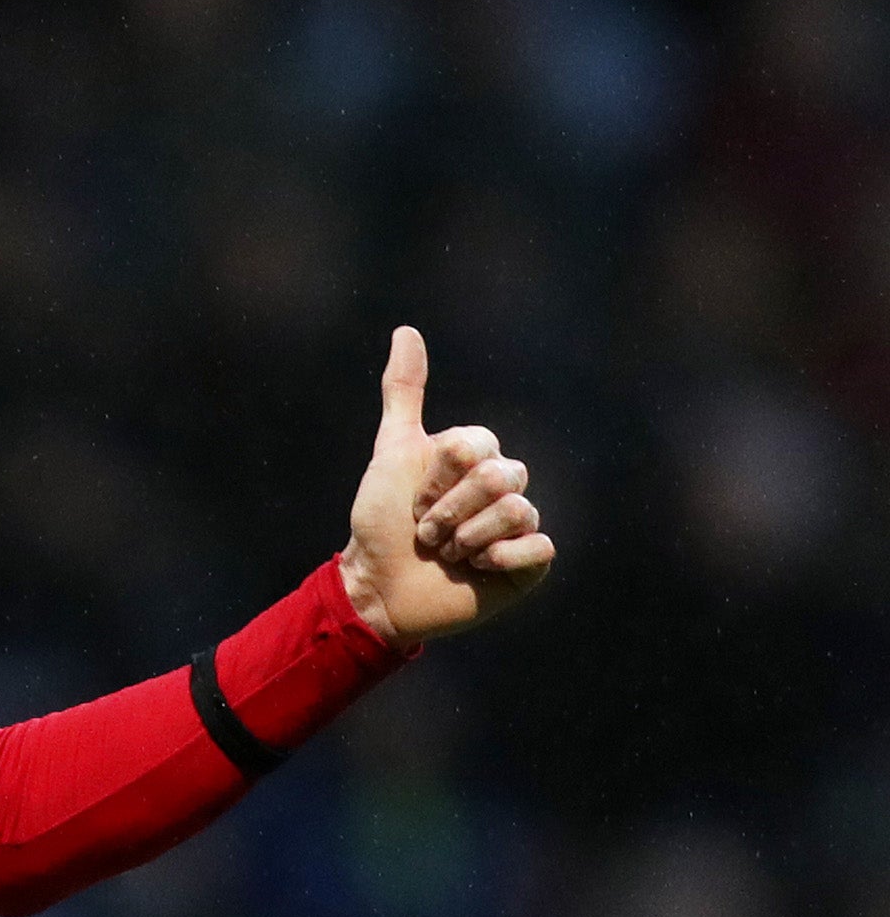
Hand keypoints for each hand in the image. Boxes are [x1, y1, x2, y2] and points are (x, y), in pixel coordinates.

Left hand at [337, 327, 553, 648]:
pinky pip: (539, 547)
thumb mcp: (392, 451)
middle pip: (500, 476)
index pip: (476, 446)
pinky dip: (501, 558)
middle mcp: (503, 488)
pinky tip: (478, 568)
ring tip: (447, 553)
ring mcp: (519, 526)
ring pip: (517, 511)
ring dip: (465, 538)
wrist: (377, 587)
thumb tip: (406, 329)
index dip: (436, 477)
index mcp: (477, 458)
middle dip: (449, 509)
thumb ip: (404, 393)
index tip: (413, 499)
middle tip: (427, 531)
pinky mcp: (530, 564)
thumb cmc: (381, 521)